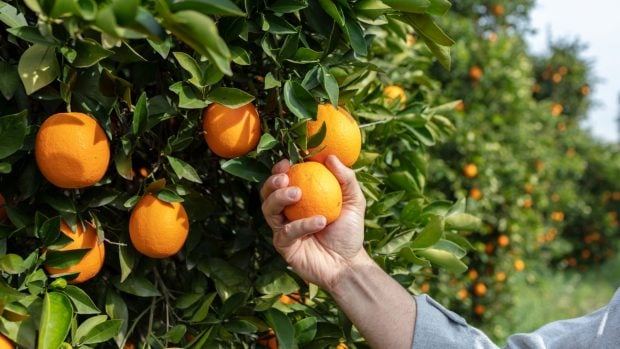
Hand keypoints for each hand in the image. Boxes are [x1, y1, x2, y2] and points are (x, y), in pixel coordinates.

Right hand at [260, 155, 369, 290]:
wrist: (348, 264)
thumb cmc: (349, 231)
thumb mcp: (354, 200)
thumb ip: (346, 178)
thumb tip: (331, 157)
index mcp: (298, 200)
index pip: (282, 181)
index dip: (279, 170)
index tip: (288, 162)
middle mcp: (286, 213)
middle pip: (267, 194)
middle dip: (272, 183)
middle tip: (285, 178)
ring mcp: (283, 230)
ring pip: (269, 211)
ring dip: (280, 198)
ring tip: (298, 193)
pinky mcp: (284, 246)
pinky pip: (286, 232)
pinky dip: (302, 225)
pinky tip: (320, 221)